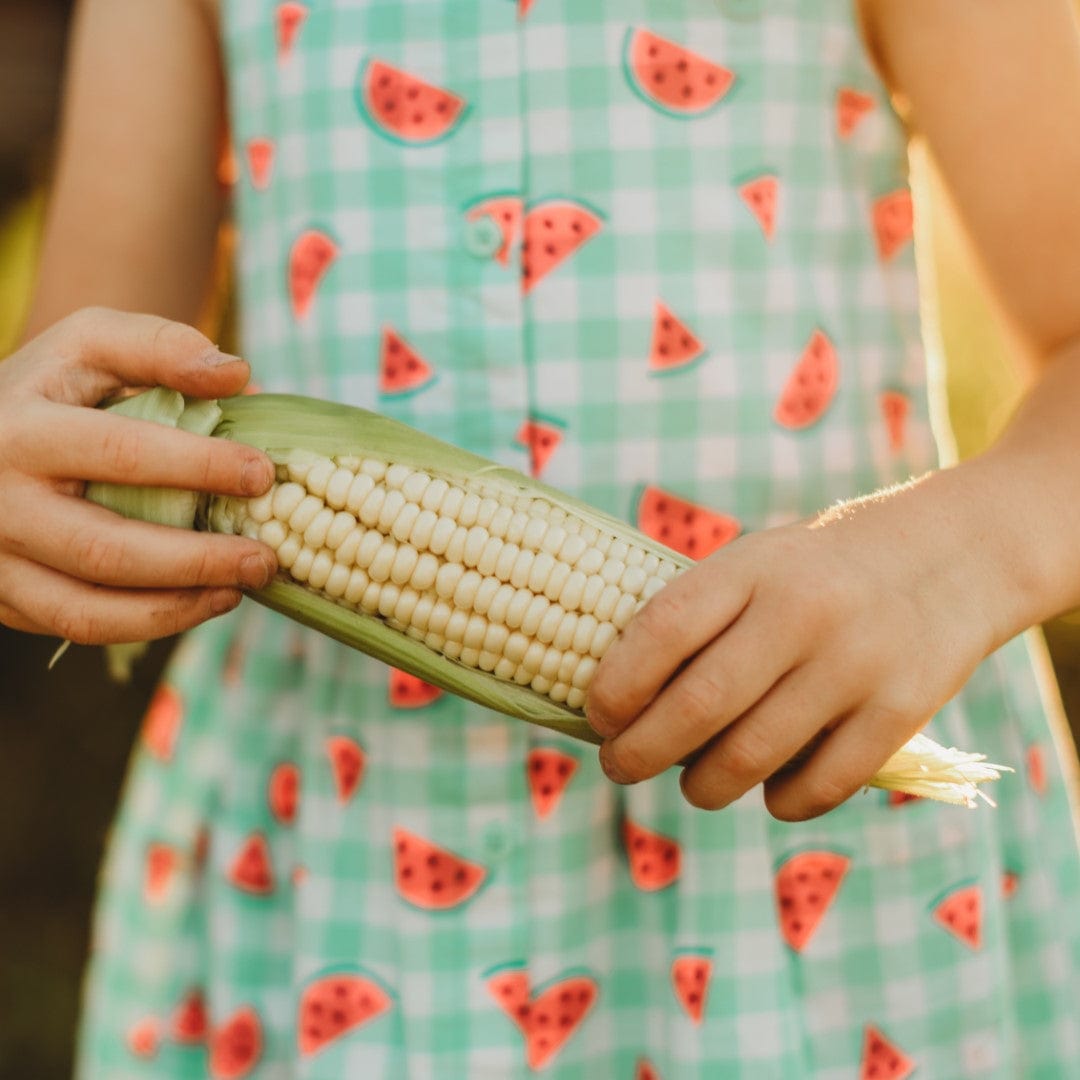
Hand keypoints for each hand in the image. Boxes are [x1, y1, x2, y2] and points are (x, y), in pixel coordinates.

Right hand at [0, 307, 276, 643]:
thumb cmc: (50, 386)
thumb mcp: (90, 343)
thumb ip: (159, 346)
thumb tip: (235, 374)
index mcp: (21, 430)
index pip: (120, 453)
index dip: (199, 466)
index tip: (262, 475)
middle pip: (106, 549)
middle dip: (197, 560)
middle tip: (265, 559)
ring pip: (86, 610)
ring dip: (175, 610)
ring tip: (238, 592)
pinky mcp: (4, 597)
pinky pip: (76, 626)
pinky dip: (144, 625)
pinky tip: (197, 603)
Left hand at [587, 470, 1018, 819]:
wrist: (947, 558)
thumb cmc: (818, 573)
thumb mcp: (756, 564)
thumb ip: (697, 619)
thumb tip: (621, 705)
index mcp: (753, 568)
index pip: (664, 631)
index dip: (617, 686)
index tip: (598, 717)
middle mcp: (801, 612)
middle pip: (698, 706)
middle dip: (639, 753)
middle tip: (620, 767)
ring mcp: (854, 664)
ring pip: (750, 758)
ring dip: (703, 786)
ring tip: (695, 783)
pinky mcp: (900, 712)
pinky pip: (817, 787)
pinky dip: (779, 803)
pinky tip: (767, 790)